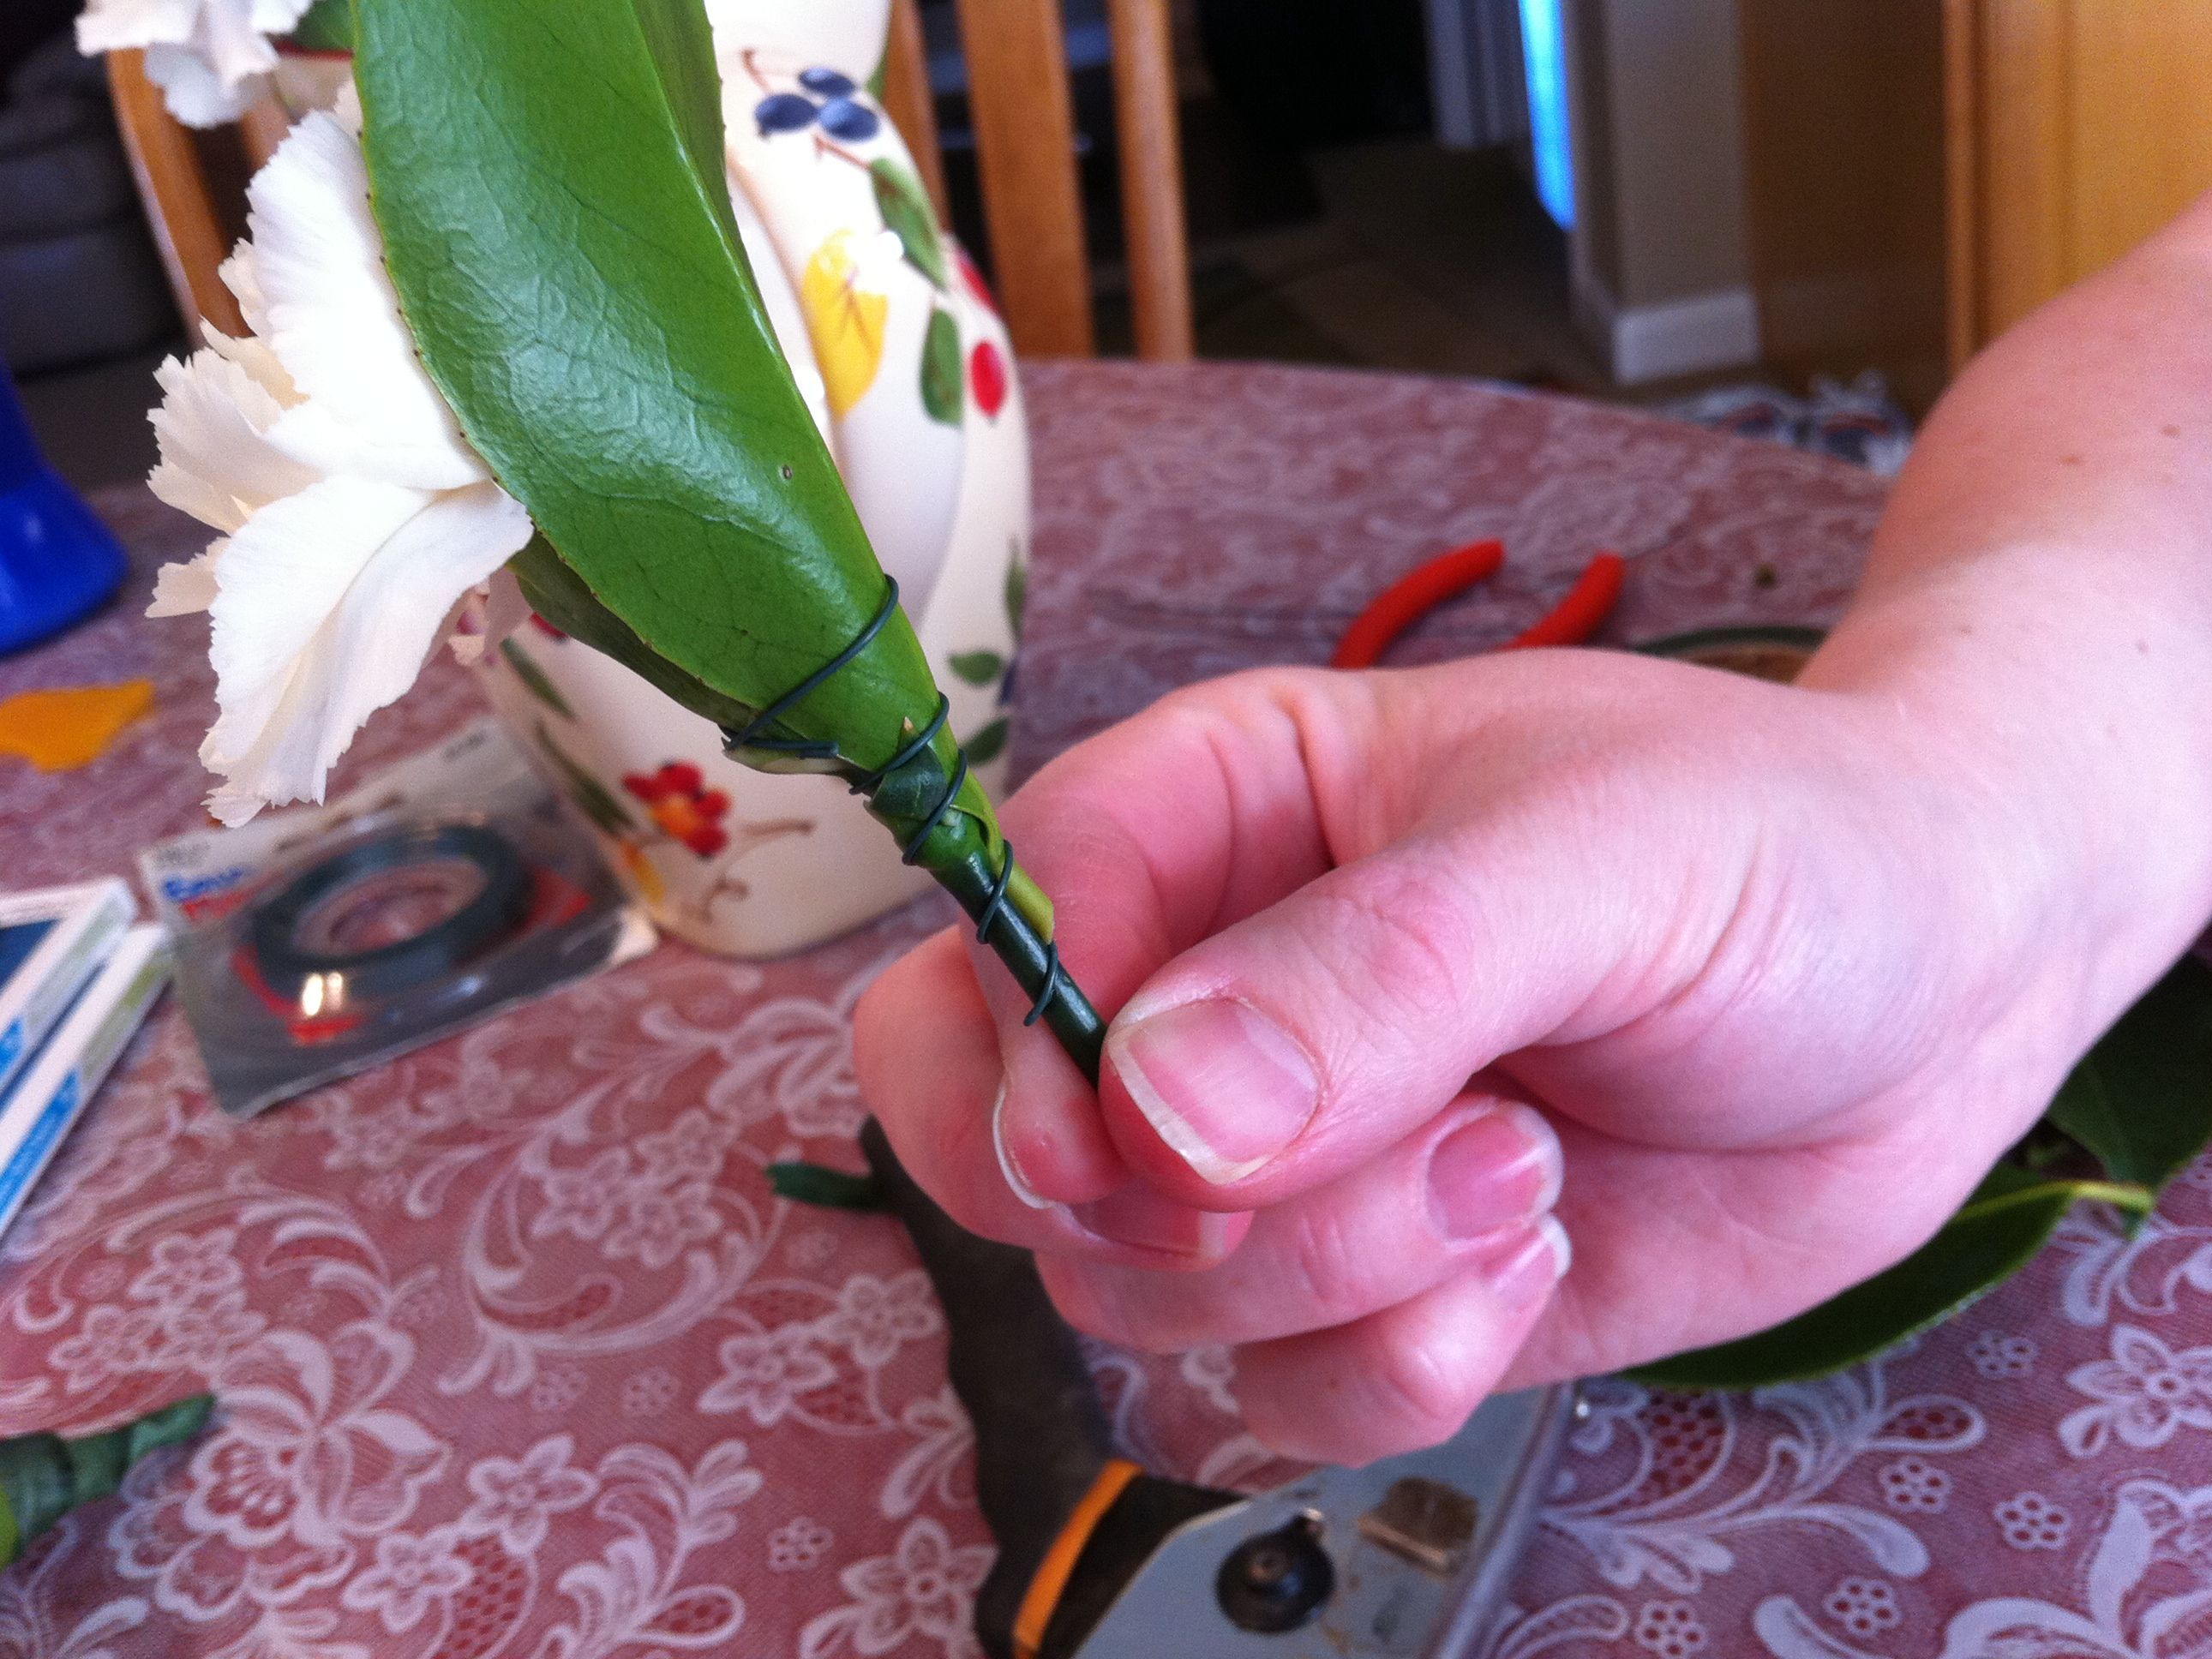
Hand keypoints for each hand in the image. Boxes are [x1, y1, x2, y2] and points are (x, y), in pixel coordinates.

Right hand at [854, 648, 2131, 1464]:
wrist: (1936, 989)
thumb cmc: (1775, 847)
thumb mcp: (1591, 862)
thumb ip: (1370, 974)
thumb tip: (1156, 1112)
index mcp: (1219, 810)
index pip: (1006, 919)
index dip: (1019, 1041)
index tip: (1128, 1131)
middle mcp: (1211, 986)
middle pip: (1001, 1133)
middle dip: (1146, 1201)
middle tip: (1295, 1179)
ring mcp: (1280, 1152)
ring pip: (1141, 1286)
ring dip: (1337, 1268)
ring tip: (1520, 1161)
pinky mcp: (1362, 1286)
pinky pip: (1277, 1392)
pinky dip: (1405, 1364)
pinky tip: (1534, 1254)